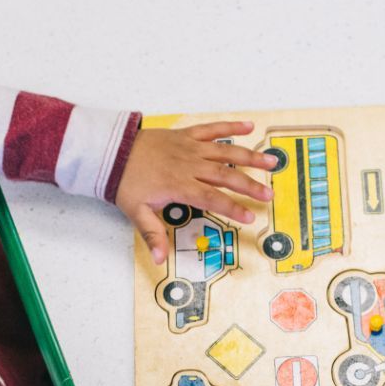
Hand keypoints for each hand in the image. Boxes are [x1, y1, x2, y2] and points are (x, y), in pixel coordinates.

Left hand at [117, 121, 276, 263]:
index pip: (211, 198)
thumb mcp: (136, 211)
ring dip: (250, 156)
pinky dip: (230, 127)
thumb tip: (160, 259)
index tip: (249, 218)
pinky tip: (249, 126)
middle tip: (269, 194)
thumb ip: (152, 234)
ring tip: (272, 161)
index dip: (232, 208)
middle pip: (226, 176)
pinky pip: (212, 129)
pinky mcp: (186, 135)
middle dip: (249, 185)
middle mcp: (189, 165)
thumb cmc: (125, 182)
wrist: (112, 151)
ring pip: (225, 152)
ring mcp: (190, 148)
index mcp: (179, 185)